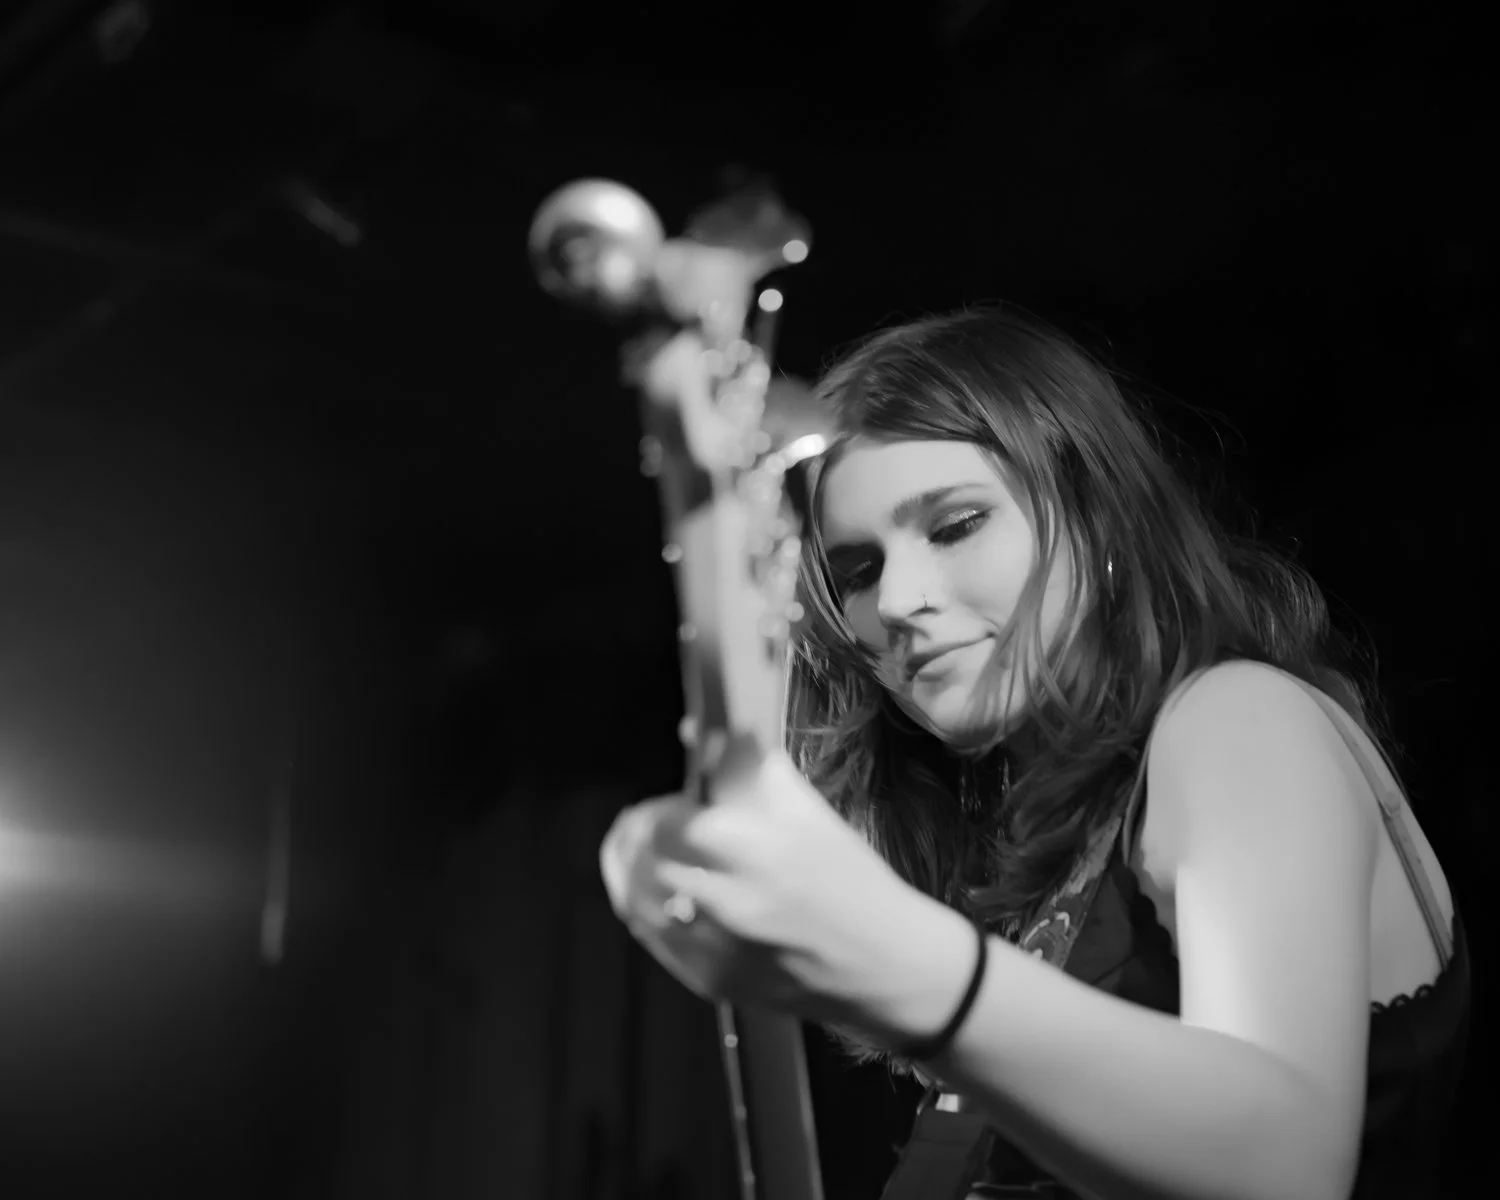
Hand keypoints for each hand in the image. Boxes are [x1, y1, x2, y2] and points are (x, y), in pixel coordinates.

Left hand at [599, 734, 923, 1025]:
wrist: (885, 964)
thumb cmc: (850, 878)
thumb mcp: (809, 812)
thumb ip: (746, 766)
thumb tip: (695, 730)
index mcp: (757, 850)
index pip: (667, 824)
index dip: (657, 810)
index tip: (671, 803)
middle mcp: (730, 902)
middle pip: (642, 863)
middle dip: (635, 840)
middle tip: (644, 827)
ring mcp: (717, 949)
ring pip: (637, 904)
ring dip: (630, 874)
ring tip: (639, 856)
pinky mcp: (712, 983)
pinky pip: (655, 940)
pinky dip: (647, 912)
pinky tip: (662, 895)